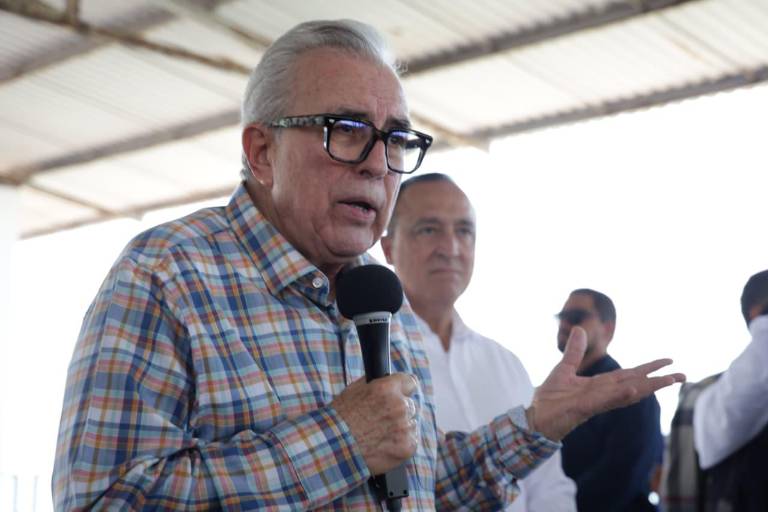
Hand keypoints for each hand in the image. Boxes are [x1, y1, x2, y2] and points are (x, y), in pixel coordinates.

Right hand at [331, 373, 418, 474]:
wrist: (333, 447)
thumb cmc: (341, 418)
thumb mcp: (355, 390)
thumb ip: (378, 384)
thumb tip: (389, 380)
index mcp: (388, 388)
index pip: (410, 382)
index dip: (404, 390)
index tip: (402, 395)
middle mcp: (400, 405)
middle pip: (411, 405)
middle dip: (400, 412)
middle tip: (383, 420)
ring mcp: (405, 427)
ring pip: (412, 424)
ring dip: (401, 428)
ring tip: (381, 435)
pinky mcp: (407, 446)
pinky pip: (411, 442)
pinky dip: (401, 445)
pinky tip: (385, 445)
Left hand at [527, 327, 684, 440]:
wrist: (535, 419)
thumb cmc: (549, 399)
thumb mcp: (563, 369)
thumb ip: (574, 352)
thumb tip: (578, 329)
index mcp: (599, 385)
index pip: (629, 375)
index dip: (647, 368)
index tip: (668, 362)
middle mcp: (602, 394)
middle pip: (635, 384)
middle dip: (658, 380)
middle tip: (683, 375)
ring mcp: (596, 402)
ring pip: (627, 393)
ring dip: (648, 387)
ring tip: (670, 381)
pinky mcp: (584, 408)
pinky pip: (605, 401)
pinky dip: (620, 395)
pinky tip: (634, 389)